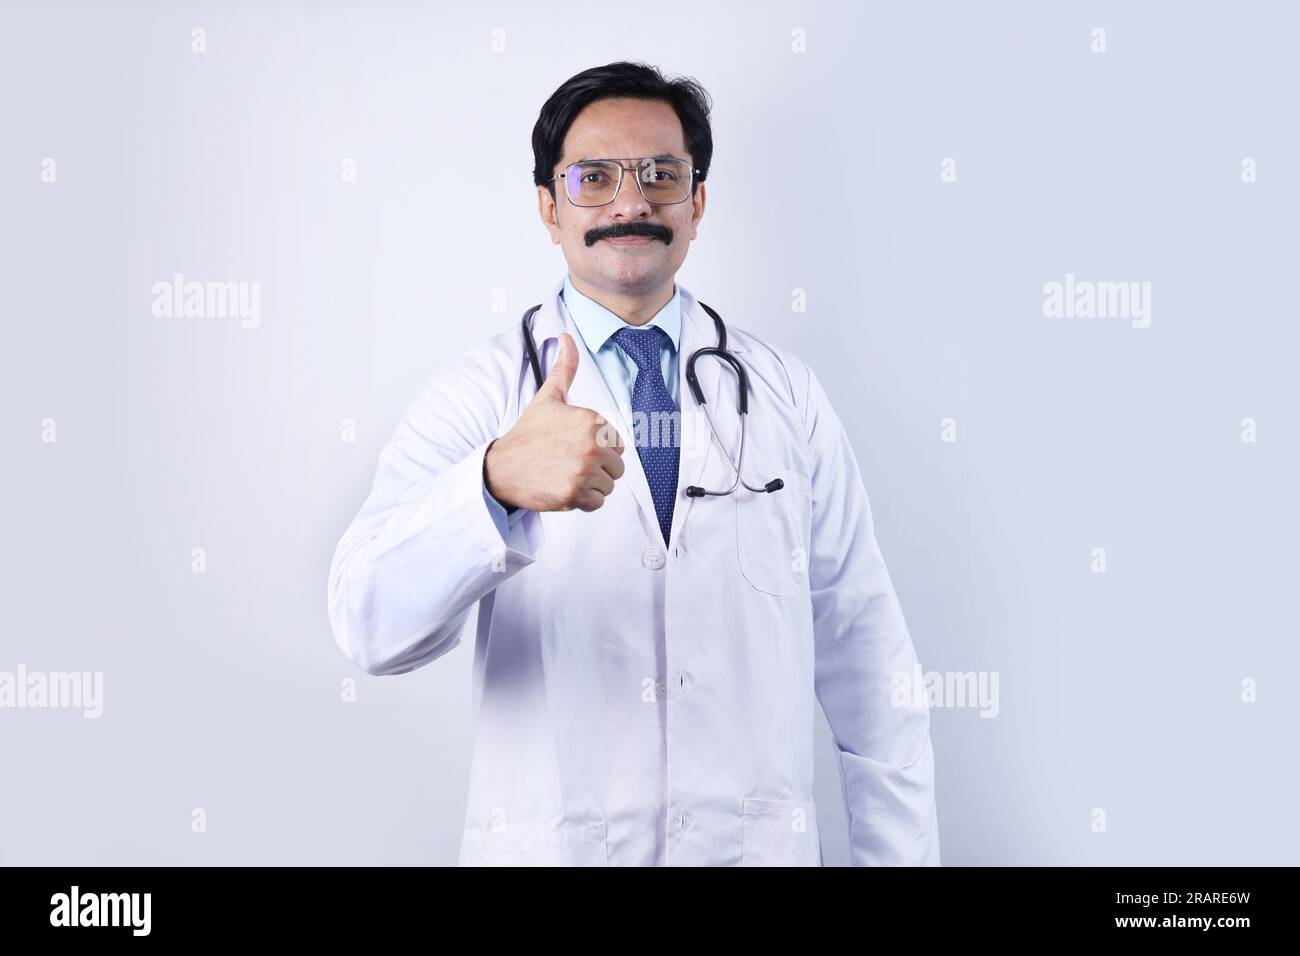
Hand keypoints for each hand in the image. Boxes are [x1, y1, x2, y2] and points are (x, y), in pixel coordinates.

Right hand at [484, 333, 625, 512]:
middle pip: (617, 466)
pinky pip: (597, 503)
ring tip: (566, 475)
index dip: (598, 447)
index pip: (617, 444)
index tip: (573, 446)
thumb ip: (564, 369)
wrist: (502, 467)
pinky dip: (583, 501)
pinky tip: (564, 488)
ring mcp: (583, 471)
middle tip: (569, 463)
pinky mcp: (575, 494)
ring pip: (608, 485)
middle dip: (597, 468)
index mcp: (591, 420)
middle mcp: (591, 445)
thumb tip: (566, 336)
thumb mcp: (548, 398)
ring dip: (590, 485)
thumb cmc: (528, 433)